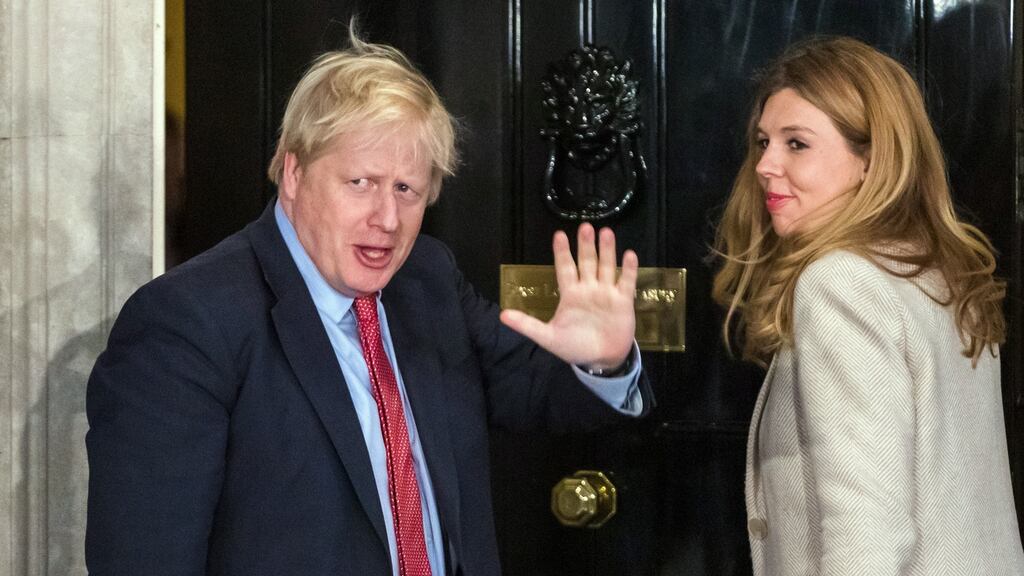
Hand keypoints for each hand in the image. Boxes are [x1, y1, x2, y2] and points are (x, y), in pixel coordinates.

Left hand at [500, 223, 637, 369]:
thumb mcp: (548, 337)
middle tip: (585, 227)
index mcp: (570, 293)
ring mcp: (606, 292)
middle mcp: (588, 288)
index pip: (564, 268)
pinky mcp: (623, 301)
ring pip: (606, 266)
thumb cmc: (574, 347)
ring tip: (605, 232)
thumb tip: (502, 315)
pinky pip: (626, 281)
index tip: (559, 235)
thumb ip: (527, 325)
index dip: (562, 252)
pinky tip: (628, 255)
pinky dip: (627, 269)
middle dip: (585, 245)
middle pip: (586, 262)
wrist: (600, 360)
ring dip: (606, 250)